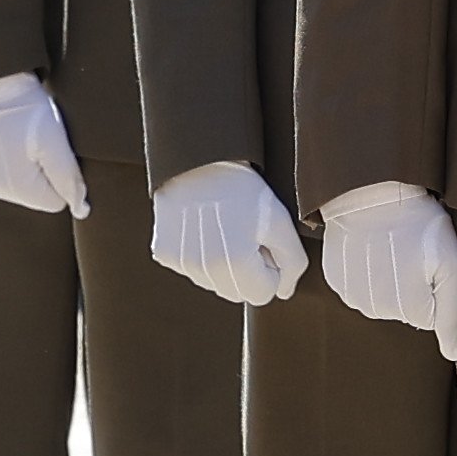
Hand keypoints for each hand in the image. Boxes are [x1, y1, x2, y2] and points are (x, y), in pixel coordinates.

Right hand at [0, 74, 88, 217]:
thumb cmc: (27, 111)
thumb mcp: (56, 143)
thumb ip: (70, 179)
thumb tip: (83, 212)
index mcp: (20, 189)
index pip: (59, 201)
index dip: (66, 176)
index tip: (59, 149)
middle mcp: (0, 190)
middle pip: (43, 193)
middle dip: (51, 171)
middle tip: (46, 140)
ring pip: (29, 181)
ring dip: (36, 163)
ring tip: (31, 135)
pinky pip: (13, 170)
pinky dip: (21, 156)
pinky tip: (18, 134)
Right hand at [150, 160, 310, 307]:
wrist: (198, 160)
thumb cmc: (243, 188)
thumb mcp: (279, 220)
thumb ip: (292, 261)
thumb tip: (285, 292)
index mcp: (236, 262)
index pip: (263, 295)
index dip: (270, 270)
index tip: (265, 244)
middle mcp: (205, 269)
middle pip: (237, 294)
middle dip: (248, 273)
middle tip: (248, 236)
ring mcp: (182, 263)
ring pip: (214, 284)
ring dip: (225, 267)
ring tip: (227, 230)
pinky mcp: (165, 254)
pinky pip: (192, 270)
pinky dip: (202, 257)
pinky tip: (206, 230)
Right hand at [319, 182, 456, 358]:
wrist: (373, 191)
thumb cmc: (419, 224)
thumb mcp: (450, 263)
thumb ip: (454, 314)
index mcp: (410, 310)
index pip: (431, 317)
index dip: (436, 287)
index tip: (432, 262)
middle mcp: (377, 311)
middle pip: (405, 309)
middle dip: (413, 284)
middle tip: (413, 251)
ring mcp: (353, 296)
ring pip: (381, 299)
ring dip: (389, 277)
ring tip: (393, 246)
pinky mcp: (335, 280)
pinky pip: (358, 286)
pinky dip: (366, 269)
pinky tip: (372, 247)